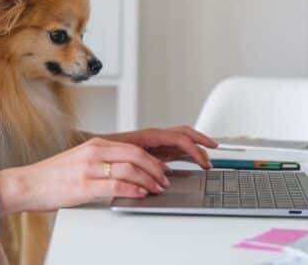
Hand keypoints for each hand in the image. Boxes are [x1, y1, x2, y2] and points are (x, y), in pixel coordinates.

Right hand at [0, 137, 170, 216]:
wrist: (27, 184)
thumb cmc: (52, 176)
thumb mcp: (80, 159)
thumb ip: (103, 161)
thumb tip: (129, 172)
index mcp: (95, 144)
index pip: (133, 147)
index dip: (152, 159)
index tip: (162, 169)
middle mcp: (93, 152)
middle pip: (136, 155)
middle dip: (155, 169)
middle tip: (165, 180)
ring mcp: (88, 169)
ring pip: (129, 170)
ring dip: (148, 181)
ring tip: (156, 189)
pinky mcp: (83, 186)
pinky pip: (115, 186)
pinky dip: (132, 190)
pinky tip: (139, 195)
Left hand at [100, 126, 217, 169]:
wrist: (93, 151)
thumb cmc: (106, 150)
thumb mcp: (125, 155)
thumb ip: (144, 162)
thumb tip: (162, 174)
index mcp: (150, 136)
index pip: (179, 138)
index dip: (195, 148)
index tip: (205, 160)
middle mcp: (155, 138)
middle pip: (184, 134)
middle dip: (201, 141)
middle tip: (215, 150)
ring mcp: (155, 144)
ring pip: (181, 141)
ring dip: (196, 147)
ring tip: (208, 158)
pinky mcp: (154, 152)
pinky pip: (175, 149)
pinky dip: (187, 153)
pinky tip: (193, 162)